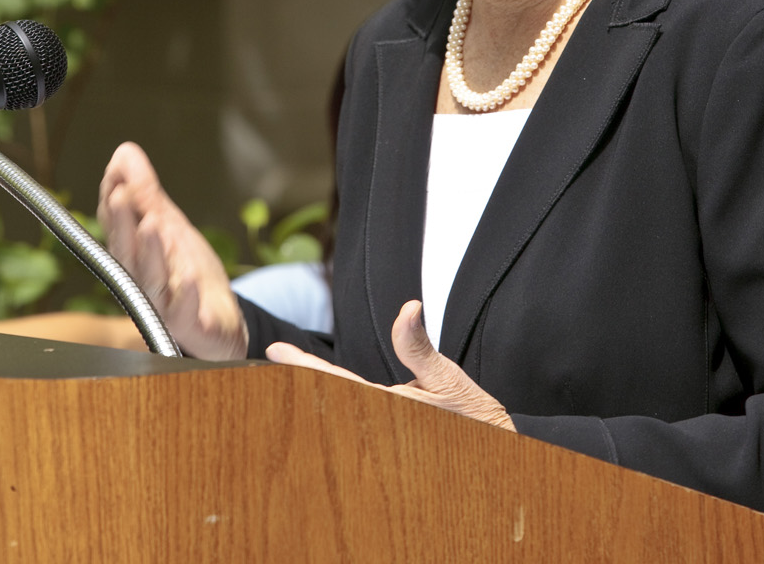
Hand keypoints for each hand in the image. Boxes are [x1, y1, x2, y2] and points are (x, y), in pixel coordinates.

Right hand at [97, 141, 247, 360]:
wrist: (219, 323)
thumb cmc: (188, 273)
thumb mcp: (170, 226)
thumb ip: (146, 193)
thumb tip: (124, 153)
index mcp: (134, 257)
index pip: (118, 228)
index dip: (115, 205)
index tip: (116, 176)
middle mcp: (143, 281)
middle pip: (127, 254)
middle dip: (122, 225)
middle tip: (121, 195)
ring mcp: (165, 306)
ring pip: (151, 281)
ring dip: (150, 254)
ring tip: (153, 224)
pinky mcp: (191, 326)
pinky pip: (185, 313)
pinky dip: (185, 296)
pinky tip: (188, 277)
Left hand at [265, 300, 514, 431]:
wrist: (498, 455)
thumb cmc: (476, 418)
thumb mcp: (448, 379)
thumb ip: (420, 348)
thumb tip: (408, 307)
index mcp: (388, 408)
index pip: (336, 382)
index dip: (304, 366)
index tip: (275, 351)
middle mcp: (378, 425)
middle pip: (328, 401)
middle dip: (297, 383)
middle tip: (265, 361)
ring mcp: (381, 437)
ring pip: (338, 415)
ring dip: (311, 397)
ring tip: (281, 376)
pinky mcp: (388, 443)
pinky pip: (355, 423)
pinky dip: (333, 410)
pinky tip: (316, 402)